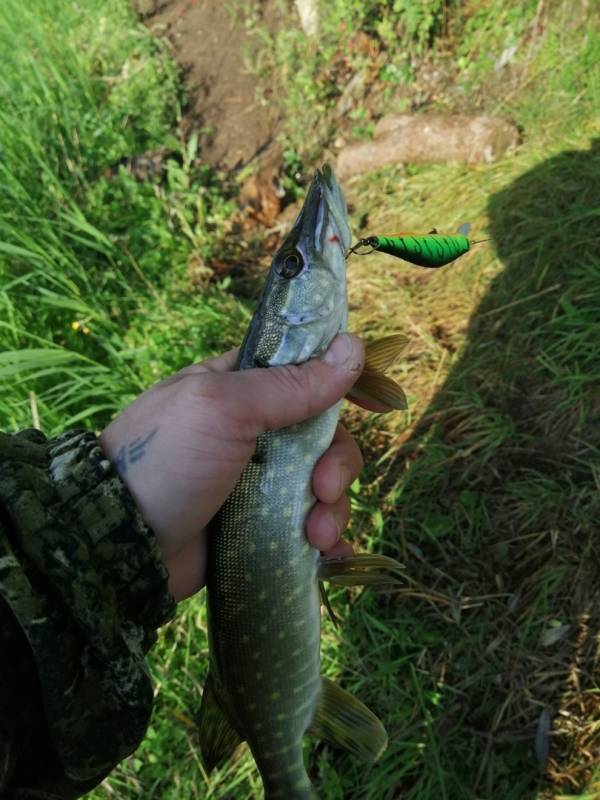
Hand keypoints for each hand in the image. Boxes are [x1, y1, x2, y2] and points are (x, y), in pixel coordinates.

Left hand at [99, 334, 364, 601]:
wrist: (119, 545)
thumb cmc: (165, 460)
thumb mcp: (224, 408)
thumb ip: (289, 384)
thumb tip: (351, 347)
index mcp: (240, 389)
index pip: (304, 372)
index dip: (343, 384)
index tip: (378, 402)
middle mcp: (252, 431)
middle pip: (323, 435)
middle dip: (336, 464)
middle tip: (323, 490)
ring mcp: (255, 482)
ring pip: (321, 484)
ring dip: (331, 508)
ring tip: (315, 537)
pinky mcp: (257, 527)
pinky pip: (307, 526)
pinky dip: (326, 540)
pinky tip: (330, 555)